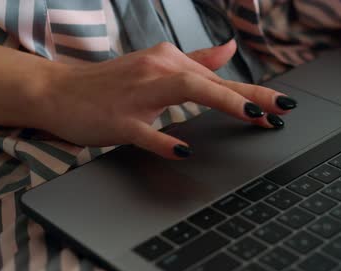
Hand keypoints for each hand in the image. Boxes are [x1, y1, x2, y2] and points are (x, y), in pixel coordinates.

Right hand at [38, 40, 296, 158]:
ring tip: (252, 115)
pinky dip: (165, 140)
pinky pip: (145, 131)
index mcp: (169, 61)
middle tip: (283, 109)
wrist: (57, 91)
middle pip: (211, 81)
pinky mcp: (118, 119)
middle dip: (251, 96)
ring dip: (221, 101)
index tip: (281, 107)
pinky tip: (185, 150)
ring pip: (185, 91)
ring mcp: (137, 95)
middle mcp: (157, 71)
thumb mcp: (156, 67)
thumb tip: (230, 50)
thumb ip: (196, 60)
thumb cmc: (111, 84)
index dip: (253, 94)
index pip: (219, 79)